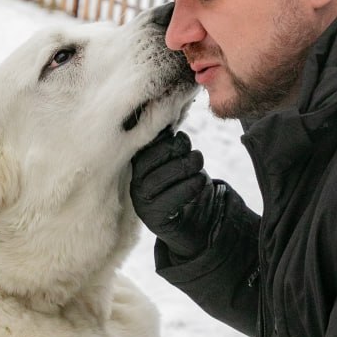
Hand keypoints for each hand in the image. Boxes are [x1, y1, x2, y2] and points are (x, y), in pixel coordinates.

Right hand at [130, 128, 227, 258]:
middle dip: (178, 152)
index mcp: (139, 166)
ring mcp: (142, 202)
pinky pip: (173, 197)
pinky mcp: (154, 219)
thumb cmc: (187, 187)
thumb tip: (169, 111)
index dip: (166, 140)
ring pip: (163, 176)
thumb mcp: (179, 161)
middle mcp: (135, 184)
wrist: (197, 226)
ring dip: (188, 168)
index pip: (145, 146)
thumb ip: (172, 142)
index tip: (182, 140)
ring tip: (199, 168)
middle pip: (153, 158)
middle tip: (195, 156)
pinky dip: (191, 186)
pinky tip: (200, 181)